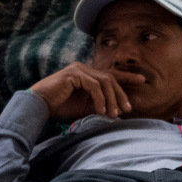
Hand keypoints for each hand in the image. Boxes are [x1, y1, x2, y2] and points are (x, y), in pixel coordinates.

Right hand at [29, 62, 143, 119]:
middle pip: (110, 78)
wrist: (39, 106)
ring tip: (114, 114)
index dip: (127, 77)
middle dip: (121, 93)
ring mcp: (79, 69)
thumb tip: (117, 113)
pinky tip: (101, 110)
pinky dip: (100, 98)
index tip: (142, 80)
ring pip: (104, 82)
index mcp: (87, 74)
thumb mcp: (84, 108)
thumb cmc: (60, 107)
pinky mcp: (74, 74)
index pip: (110, 74)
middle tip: (128, 108)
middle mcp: (84, 68)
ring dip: (111, 99)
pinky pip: (94, 86)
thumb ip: (99, 106)